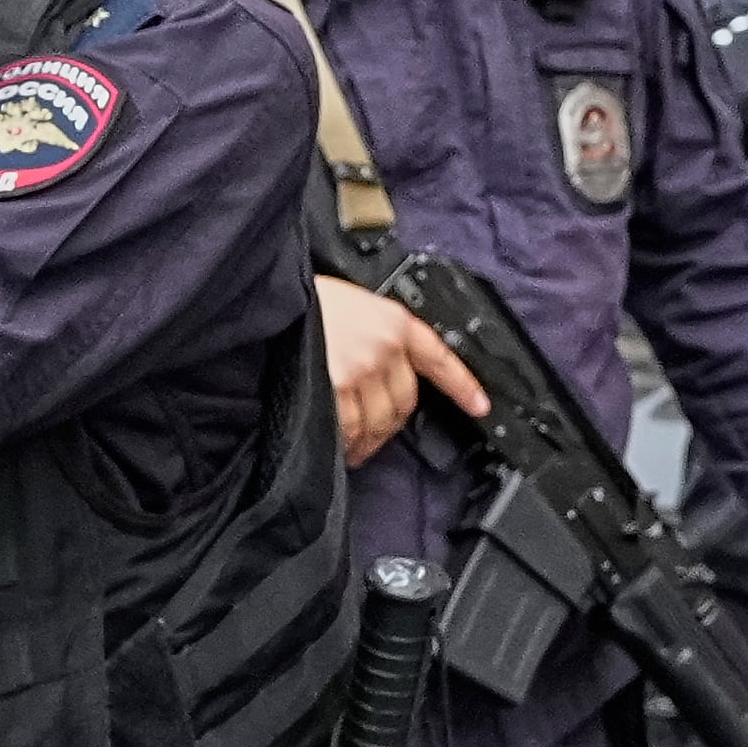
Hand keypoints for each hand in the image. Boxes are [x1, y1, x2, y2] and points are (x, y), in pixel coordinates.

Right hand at [318, 275, 487, 464]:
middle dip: (391, 425)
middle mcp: (384, 347)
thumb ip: (371, 334)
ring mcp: (361, 369)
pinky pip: (349, 427)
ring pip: (379, 420)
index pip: (439, 358)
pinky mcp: (336, 387)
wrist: (267, 295)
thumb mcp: (348, 303)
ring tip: (353, 451)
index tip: (480, 406)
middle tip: (374, 437)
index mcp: (392, 321)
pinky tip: (338, 448)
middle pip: (405, 401)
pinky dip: (345, 442)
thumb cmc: (301, 300)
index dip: (462, 385)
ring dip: (368, 441)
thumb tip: (378, 375)